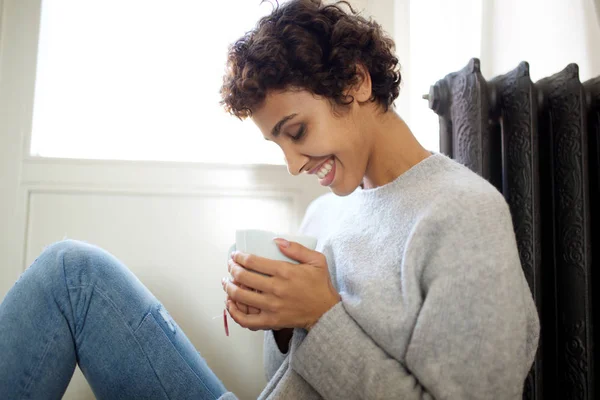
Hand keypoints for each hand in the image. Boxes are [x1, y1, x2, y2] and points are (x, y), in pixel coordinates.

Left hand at [222, 238, 340, 330]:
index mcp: (285, 272)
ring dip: (229, 288)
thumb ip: (297, 248)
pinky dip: (234, 312)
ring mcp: (272, 306)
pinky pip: (246, 320)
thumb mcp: (317, 260)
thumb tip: (276, 240)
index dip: (239, 257)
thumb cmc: (320, 285)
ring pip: (241, 297)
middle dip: (232, 269)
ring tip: (226, 282)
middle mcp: (276, 289)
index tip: (235, 255)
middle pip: (243, 277)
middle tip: (230, 266)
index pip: (253, 262)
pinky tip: (230, 304)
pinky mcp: (271, 321)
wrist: (326, 312)